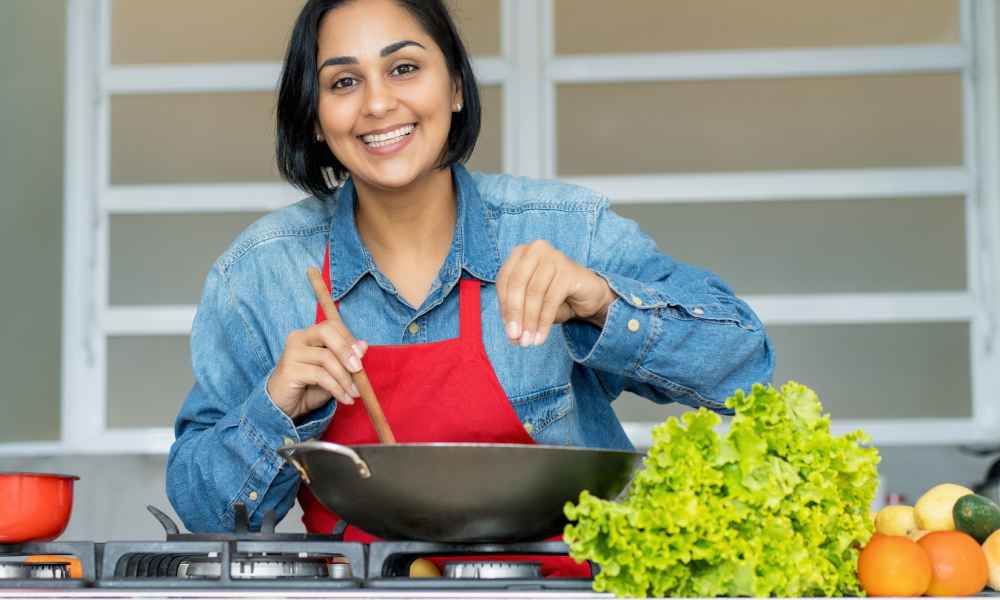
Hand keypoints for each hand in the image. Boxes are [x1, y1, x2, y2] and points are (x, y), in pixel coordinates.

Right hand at [267, 320, 367, 419]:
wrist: (285, 407)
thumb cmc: (309, 387)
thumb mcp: (333, 372)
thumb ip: (346, 358)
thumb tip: (363, 345)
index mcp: (309, 334)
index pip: (332, 325)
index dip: (349, 338)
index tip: (361, 356)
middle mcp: (298, 338)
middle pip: (326, 332)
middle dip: (346, 350)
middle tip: (359, 370)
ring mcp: (291, 353)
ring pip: (326, 357)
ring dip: (345, 377)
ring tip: (355, 393)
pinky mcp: (289, 370)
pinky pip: (320, 376)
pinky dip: (337, 388)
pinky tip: (345, 399)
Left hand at [496, 240, 616, 346]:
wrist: (589, 294)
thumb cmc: (556, 296)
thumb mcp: (532, 304)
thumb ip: (519, 316)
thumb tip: (511, 336)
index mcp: (520, 253)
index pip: (504, 280)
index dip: (504, 307)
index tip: (508, 331)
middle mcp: (535, 250)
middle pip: (517, 284)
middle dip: (515, 314)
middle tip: (516, 338)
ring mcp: (553, 257)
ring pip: (534, 293)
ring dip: (530, 321)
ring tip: (529, 341)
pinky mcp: (568, 270)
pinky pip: (551, 299)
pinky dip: (544, 321)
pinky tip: (541, 336)